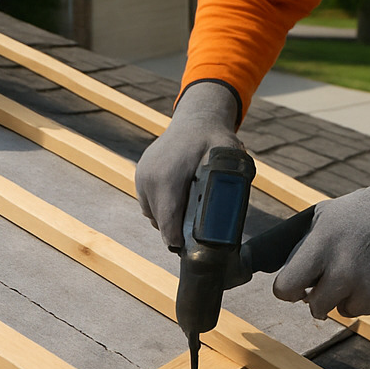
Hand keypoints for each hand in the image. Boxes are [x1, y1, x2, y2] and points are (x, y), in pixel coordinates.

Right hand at [136, 81, 242, 248]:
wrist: (196, 118)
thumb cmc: (213, 138)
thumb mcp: (227, 156)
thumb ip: (227, 177)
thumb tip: (228, 205)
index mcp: (167, 178)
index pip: (167, 221)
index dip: (176, 240)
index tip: (187, 251)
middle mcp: (149, 178)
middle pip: (159, 220)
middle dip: (174, 232)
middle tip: (194, 239)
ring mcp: (142, 175)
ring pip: (152, 213)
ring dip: (167, 219)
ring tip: (187, 220)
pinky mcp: (140, 174)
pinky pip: (148, 201)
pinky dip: (161, 207)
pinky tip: (179, 204)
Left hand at [273, 156, 369, 318]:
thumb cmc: (359, 213)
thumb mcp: (322, 218)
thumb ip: (302, 249)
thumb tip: (280, 276)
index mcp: (321, 245)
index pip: (286, 287)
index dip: (288, 290)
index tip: (297, 287)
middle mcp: (343, 268)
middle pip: (315, 307)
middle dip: (318, 297)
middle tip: (327, 281)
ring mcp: (367, 283)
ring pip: (342, 312)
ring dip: (344, 299)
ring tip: (354, 272)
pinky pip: (366, 311)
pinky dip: (367, 299)